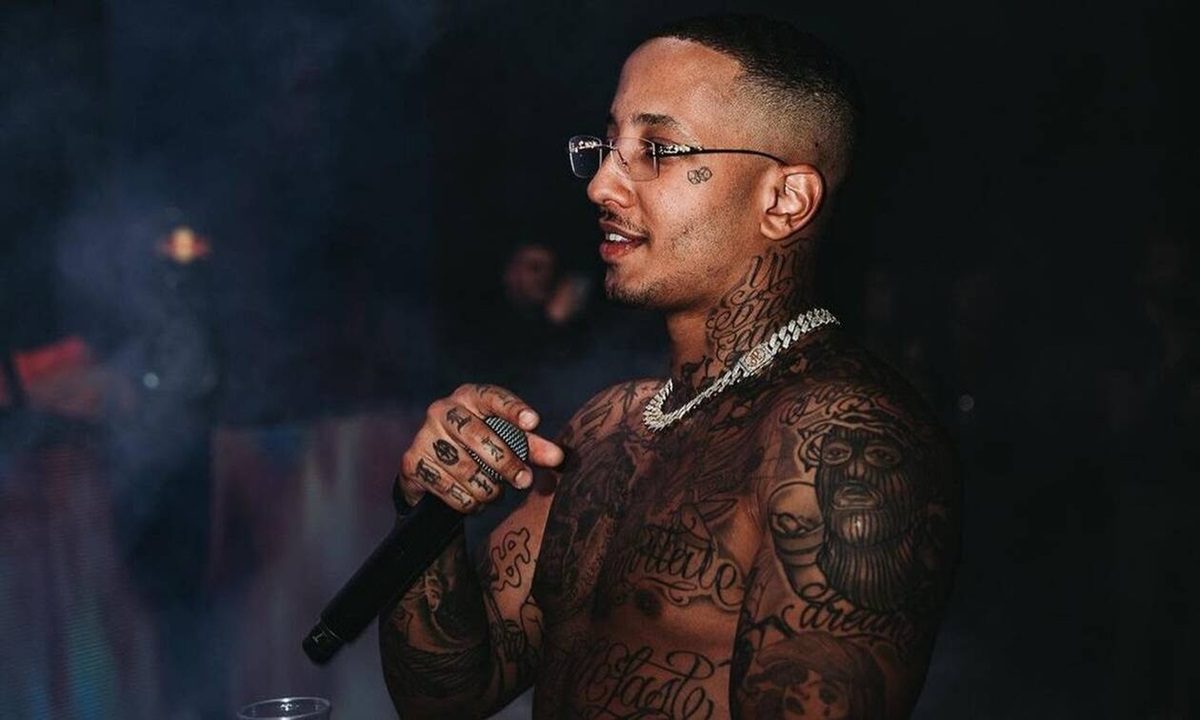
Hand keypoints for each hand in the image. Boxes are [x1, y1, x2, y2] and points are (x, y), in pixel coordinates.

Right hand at [395, 384, 564, 512]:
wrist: (434, 469)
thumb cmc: (480, 448)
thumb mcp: (507, 442)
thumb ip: (533, 447)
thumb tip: (559, 458)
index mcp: (469, 396)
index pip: (493, 397)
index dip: (513, 409)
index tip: (533, 422)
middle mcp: (443, 409)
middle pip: (479, 436)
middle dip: (506, 463)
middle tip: (525, 481)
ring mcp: (424, 435)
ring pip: (465, 467)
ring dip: (487, 488)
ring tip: (496, 494)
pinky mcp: (413, 462)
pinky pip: (448, 488)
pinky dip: (467, 501)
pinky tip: (475, 501)